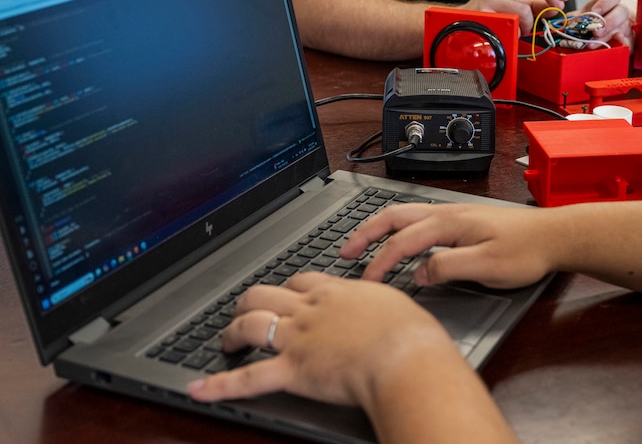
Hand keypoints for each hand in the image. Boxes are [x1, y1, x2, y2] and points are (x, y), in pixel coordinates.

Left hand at [188, 273, 455, 406]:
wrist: (406, 355)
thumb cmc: (410, 335)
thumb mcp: (395, 304)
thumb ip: (376, 305)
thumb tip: (381, 309)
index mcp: (336, 292)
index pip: (301, 282)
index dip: (287, 288)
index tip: (286, 294)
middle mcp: (311, 310)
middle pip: (266, 294)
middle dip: (250, 302)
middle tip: (244, 312)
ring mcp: (298, 338)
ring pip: (251, 323)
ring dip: (233, 331)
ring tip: (226, 341)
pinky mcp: (293, 370)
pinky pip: (249, 377)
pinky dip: (221, 385)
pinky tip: (199, 389)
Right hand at [340, 203, 554, 288]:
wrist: (554, 235)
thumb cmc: (526, 250)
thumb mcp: (488, 265)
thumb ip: (449, 267)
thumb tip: (418, 272)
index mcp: (449, 223)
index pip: (402, 242)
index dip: (380, 262)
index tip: (367, 282)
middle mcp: (446, 212)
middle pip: (394, 217)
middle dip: (365, 234)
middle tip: (344, 252)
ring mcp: (453, 213)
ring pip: (404, 215)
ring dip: (379, 228)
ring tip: (361, 243)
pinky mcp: (460, 220)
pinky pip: (417, 219)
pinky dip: (397, 227)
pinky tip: (398, 239)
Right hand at [459, 0, 571, 36]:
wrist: (458, 25)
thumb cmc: (487, 15)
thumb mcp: (511, 5)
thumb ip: (533, 6)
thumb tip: (555, 8)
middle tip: (559, 5)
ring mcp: (488, 0)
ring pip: (522, 11)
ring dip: (528, 25)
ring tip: (521, 30)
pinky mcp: (484, 16)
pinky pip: (510, 26)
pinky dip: (515, 33)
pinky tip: (509, 33)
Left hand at [572, 0, 632, 47]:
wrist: (607, 32)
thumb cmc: (595, 23)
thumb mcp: (584, 17)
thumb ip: (576, 19)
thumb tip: (564, 23)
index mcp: (610, 4)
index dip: (605, 2)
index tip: (594, 11)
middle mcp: (621, 14)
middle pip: (621, 12)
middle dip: (608, 21)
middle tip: (595, 31)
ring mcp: (626, 27)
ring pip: (623, 28)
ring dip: (608, 36)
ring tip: (593, 43)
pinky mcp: (629, 41)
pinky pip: (629, 42)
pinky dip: (621, 45)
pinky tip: (612, 47)